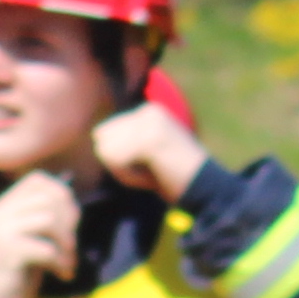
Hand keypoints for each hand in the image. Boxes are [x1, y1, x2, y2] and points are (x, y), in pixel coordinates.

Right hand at [0, 172, 81, 297]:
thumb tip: (70, 189)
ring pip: (49, 220)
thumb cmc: (19, 268)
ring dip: (67, 242)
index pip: (37, 180)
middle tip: (70, 245)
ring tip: (67, 260)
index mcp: (1, 206)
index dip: (61, 194)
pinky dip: (61, 262)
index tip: (69, 221)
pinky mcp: (8, 253)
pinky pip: (47, 248)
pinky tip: (62, 274)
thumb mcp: (31, 233)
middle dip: (69, 221)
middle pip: (48, 199)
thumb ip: (44, 211)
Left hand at [90, 101, 208, 204]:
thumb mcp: (143, 151)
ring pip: (106, 151)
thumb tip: (94, 134)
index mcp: (147, 111)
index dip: (117, 157)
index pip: (103, 133)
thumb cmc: (170, 175)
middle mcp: (147, 110)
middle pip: (101, 141)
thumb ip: (122, 141)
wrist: (204, 187)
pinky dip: (128, 176)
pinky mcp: (149, 138)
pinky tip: (152, 175)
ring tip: (151, 171)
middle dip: (118, 164)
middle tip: (149, 169)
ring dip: (123, 171)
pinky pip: (115, 161)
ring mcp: (149, 123)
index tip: (146, 163)